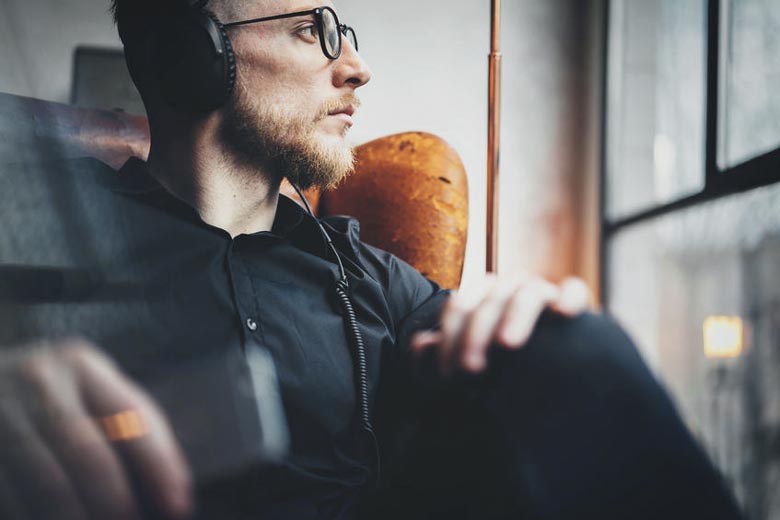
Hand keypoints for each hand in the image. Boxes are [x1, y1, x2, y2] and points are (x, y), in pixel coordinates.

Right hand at [0, 339, 192, 519]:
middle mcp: (38, 382)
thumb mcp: (86, 390)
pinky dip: (35, 517)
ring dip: (77, 519)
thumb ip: (128, 428)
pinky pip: (11, 497)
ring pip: (49, 485)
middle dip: (117, 503)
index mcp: (80, 365)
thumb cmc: (46, 396)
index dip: (160, 467)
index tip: (179, 507)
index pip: (131, 418)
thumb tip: (172, 493)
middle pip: (90, 457)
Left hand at [410, 274, 590, 374]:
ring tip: (507, 344)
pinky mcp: (572, 304)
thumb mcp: (462, 371)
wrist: (543, 387)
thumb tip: (419, 344)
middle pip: (489, 299)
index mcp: (478, 300)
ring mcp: (540, 293)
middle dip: (476, 333)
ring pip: (527, 293)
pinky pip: (575, 290)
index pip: (459, 307)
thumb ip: (436, 359)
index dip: (450, 338)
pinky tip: (562, 314)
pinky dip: (570, 297)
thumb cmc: (493, 374)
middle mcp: (507, 290)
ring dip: (515, 315)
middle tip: (471, 369)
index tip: (449, 374)